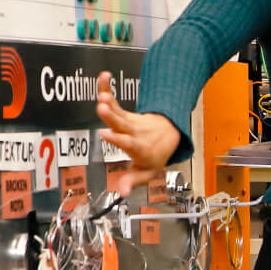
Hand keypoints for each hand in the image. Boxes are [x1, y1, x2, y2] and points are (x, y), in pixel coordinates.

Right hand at [96, 70, 179, 194]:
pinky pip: (114, 101)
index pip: (128, 143)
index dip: (117, 139)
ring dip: (109, 101)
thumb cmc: (155, 156)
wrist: (169, 136)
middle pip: (123, 124)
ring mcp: (130, 122)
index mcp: (140, 148)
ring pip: (118, 111)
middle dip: (112, 117)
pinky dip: (107, 89)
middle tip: (101, 108)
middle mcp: (135, 133)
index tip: (104, 133)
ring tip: (101, 93)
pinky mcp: (125, 113)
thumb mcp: (148, 171)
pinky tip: (104, 75)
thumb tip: (120, 193)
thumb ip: (133, 180)